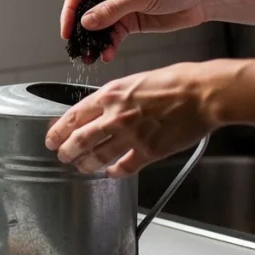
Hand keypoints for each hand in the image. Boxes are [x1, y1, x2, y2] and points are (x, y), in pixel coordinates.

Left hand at [45, 63, 216, 176]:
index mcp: (110, 95)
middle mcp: (115, 116)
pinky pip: (124, 167)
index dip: (58, 130)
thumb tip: (100, 108)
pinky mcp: (149, 151)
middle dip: (66, 151)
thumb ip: (114, 97)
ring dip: (85, 164)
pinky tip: (112, 173)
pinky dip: (115, 172)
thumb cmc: (175, 82)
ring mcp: (131, 136)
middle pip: (79, 139)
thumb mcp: (134, 80)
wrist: (203, 93)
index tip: (51, 137)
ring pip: (97, 156)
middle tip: (62, 156)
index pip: (73, 116)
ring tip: (81, 167)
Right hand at [60, 0, 205, 62]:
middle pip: (85, 11)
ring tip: (91, 56)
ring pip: (98, 27)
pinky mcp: (129, 22)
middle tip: (77, 47)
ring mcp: (120, 7)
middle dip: (81, 30)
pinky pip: (113, 35)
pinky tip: (108, 54)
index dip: (69, 10)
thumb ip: (111, 9)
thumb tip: (86, 21)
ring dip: (94, 42)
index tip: (68, 29)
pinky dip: (109, 46)